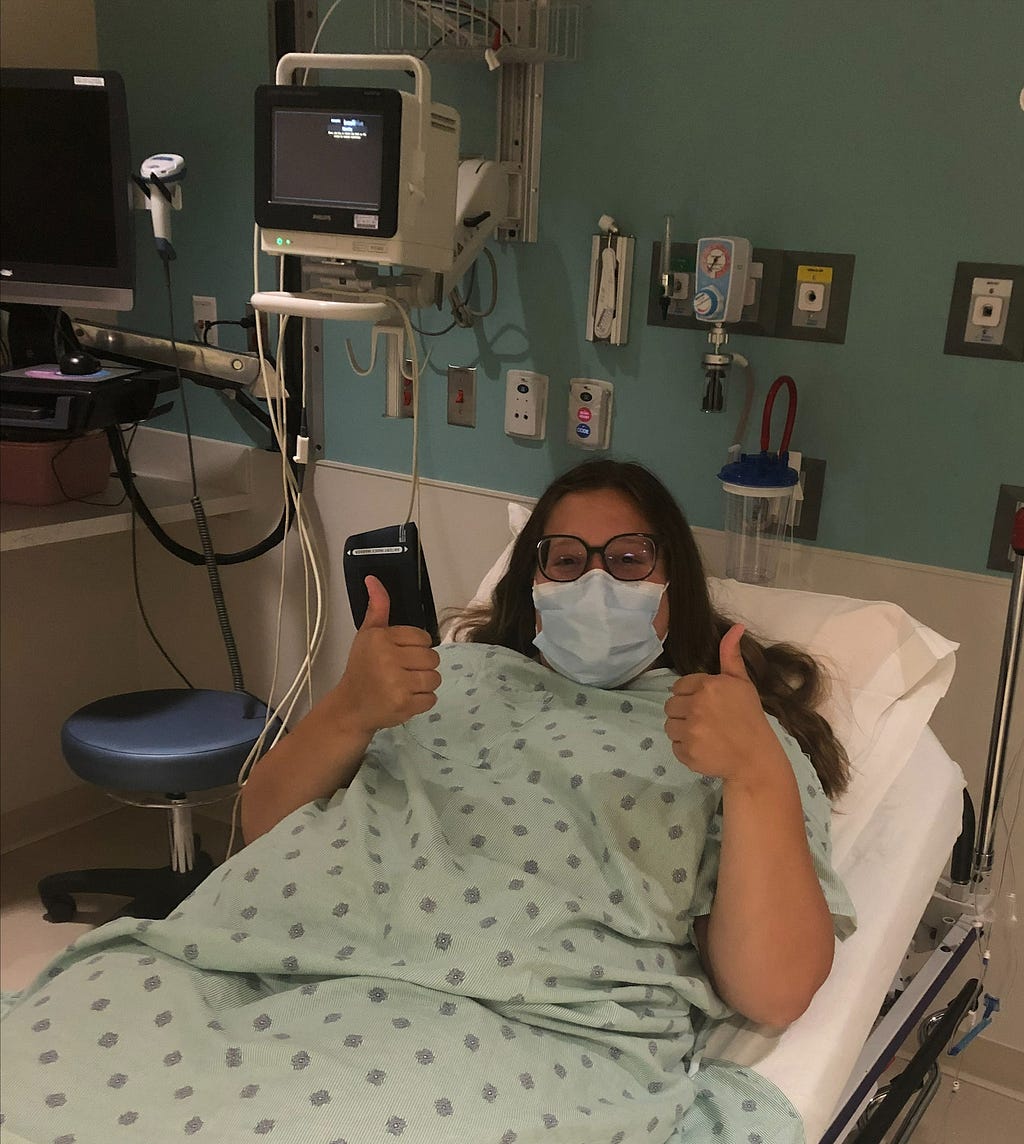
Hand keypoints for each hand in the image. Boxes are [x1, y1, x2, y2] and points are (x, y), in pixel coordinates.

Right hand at [333, 575, 441, 736]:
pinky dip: (422, 701)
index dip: (415, 647)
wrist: (351, 706)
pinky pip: (431, 699)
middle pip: (432, 658)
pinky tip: (405, 698)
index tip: (399, 655)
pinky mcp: (405, 706)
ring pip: (434, 678)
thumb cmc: (362, 668)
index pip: (423, 638)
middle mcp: (389, 659)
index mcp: (381, 638)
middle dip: (421, 666)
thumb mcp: (367, 634)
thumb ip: (377, 607)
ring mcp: (397, 684)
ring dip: (424, 684)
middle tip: (402, 672)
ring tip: (405, 685)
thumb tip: (373, 579)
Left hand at [663, 624, 781, 782]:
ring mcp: (690, 731)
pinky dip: (686, 749)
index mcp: (707, 686)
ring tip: (704, 734)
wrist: (755, 757)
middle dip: (684, 712)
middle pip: (670, 706)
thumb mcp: (742, 682)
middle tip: (705, 720)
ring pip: (669, 726)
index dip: (691, 695)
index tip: (707, 704)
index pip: (678, 687)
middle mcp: (696, 707)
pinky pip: (675, 746)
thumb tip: (736, 626)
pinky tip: (704, 748)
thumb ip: (731, 655)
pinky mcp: (687, 752)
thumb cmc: (749, 717)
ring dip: (683, 730)